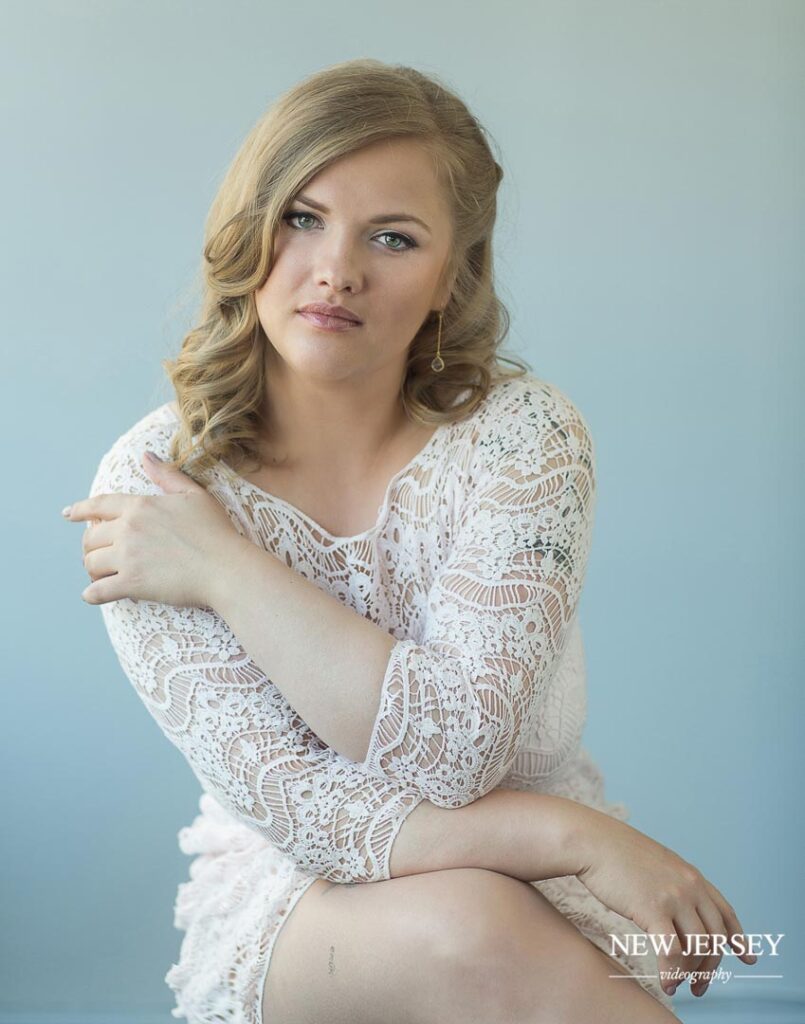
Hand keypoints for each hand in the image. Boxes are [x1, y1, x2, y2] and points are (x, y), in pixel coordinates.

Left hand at [63, 450, 242, 607]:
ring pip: (91, 564)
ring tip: (101, 575)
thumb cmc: (216, 531)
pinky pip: (98, 591)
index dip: (80, 510)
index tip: (68, 514)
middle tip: (99, 555)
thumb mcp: (194, 495)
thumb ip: (166, 475)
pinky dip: (92, 594)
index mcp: (140, 506)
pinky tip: (92, 595)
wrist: (226, 567)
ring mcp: (128, 557)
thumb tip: (145, 456)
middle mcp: (128, 529)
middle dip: (90, 547)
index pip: (99, 505)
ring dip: (93, 571)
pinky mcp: (132, 583)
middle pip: (90, 538)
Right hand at [573, 811, 756, 997]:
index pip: (725, 911)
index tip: (747, 956)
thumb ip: (672, 883)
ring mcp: (674, 897)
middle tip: (700, 987)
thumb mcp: (656, 863)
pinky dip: (673, 973)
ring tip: (678, 987)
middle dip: (711, 967)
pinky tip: (666, 981)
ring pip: (698, 948)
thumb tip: (676, 910)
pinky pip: (673, 951)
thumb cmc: (614, 852)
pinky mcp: (654, 909)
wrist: (593, 840)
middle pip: (715, 936)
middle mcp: (690, 886)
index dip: (738, 937)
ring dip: (691, 974)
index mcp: (691, 875)